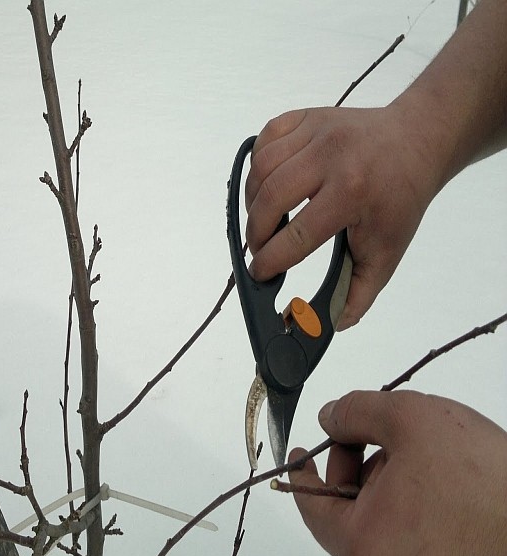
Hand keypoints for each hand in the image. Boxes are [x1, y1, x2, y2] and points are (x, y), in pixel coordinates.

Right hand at [244, 104, 444, 329]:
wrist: (416, 141)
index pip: (297, 236)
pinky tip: (266, 184)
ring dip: (252, 202)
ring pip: (260, 170)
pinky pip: (264, 140)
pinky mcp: (306, 117)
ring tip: (262, 220)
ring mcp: (317, 131)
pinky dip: (256, 166)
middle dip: (255, 234)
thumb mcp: (387, 252)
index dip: (270, 261)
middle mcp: (331, 157)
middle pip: (269, 200)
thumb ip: (358, 294)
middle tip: (259, 250)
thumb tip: (327, 326)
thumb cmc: (400, 200)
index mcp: (354, 192)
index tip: (260, 274)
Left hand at [288, 390, 506, 555]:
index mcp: (361, 547)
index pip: (310, 506)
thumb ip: (356, 412)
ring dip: (387, 486)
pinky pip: (409, 540)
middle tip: (370, 438)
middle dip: (356, 468)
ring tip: (419, 459)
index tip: (303, 452)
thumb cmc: (488, 486)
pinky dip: (412, 508)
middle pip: (346, 514)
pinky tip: (439, 485)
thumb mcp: (409, 420)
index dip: (304, 472)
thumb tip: (330, 418)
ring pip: (380, 525)